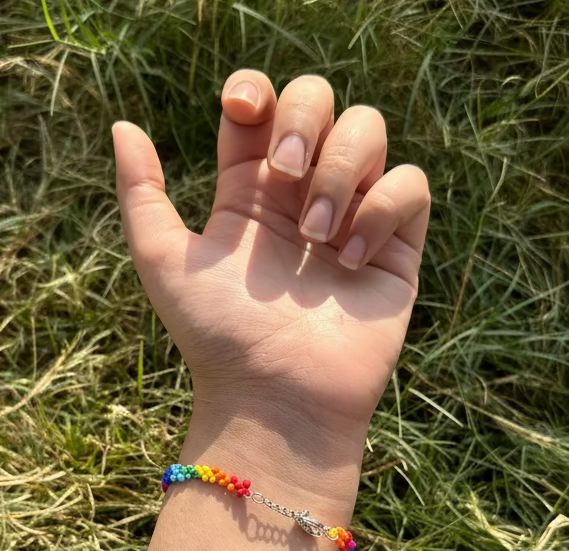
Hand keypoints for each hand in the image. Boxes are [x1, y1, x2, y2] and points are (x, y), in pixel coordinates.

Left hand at [112, 70, 429, 493]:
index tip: (241, 110)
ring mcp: (351, 217)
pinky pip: (409, 185)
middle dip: (304, 118)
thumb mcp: (165, 261)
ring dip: (339, 171)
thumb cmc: (218, 336)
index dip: (255, 91)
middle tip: (283, 174)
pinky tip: (350, 259)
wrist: (276, 397)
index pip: (262, 106)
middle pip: (320, 100)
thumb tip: (122, 126)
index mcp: (251, 191)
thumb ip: (141, 193)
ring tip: (316, 238)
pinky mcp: (395, 247)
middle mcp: (303, 195)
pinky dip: (381, 209)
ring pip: (369, 131)